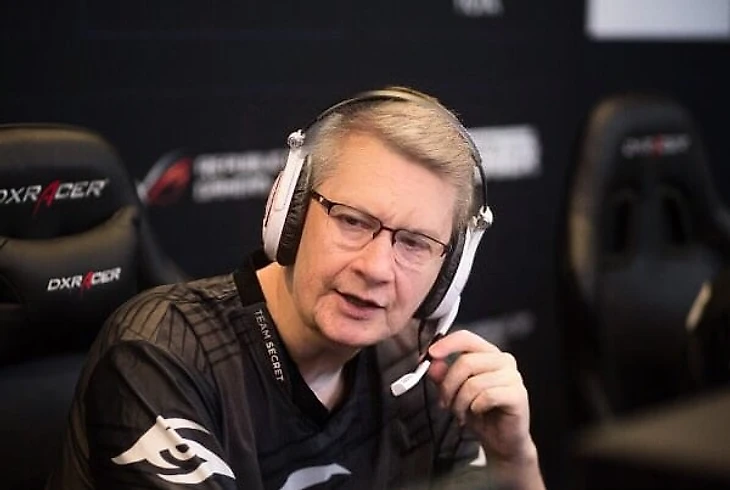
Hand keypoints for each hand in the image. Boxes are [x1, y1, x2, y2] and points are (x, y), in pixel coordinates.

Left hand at [427, 329, 535, 464]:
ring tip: (460, 412)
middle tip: (444, 402)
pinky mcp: (518, 395)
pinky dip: (475, 407)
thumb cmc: (479, 412)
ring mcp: (513, 377)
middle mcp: (503, 360)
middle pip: (466, 362)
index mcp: (488, 353)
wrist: (500, 439)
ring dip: (460, 402)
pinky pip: (487, 396)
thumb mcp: (454, 392)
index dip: (447, 344)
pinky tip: (476, 412)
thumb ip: (442, 376)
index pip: (467, 338)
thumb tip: (432, 363)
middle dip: (448, 386)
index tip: (431, 354)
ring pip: (474, 382)